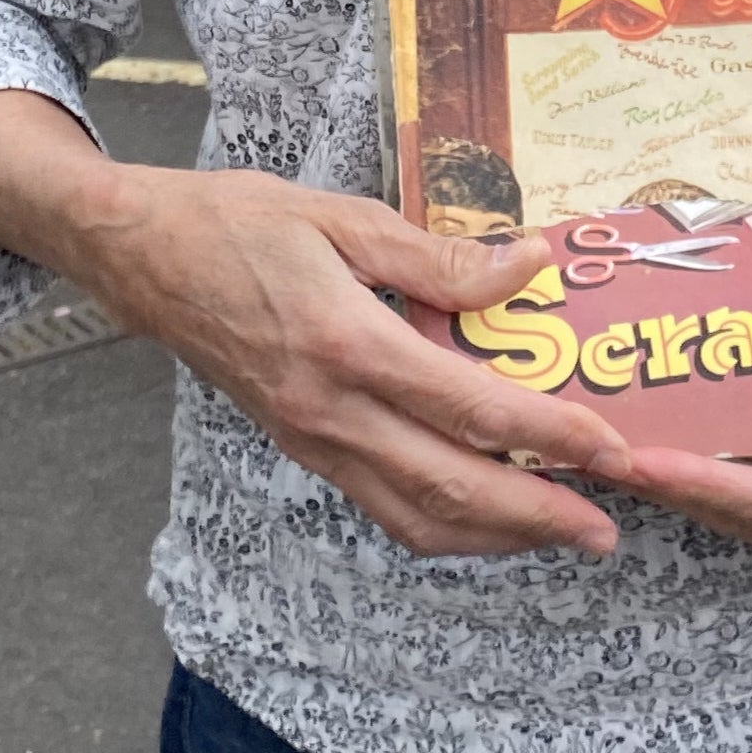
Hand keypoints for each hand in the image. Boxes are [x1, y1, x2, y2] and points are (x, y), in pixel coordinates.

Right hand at [0, 95, 631, 559]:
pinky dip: (443, 521)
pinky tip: (485, 509)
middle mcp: (331, 411)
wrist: (142, 257)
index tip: (609, 446)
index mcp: (346, 344)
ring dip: (495, 536)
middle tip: (606, 529)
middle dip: (537, 518)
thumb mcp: (342, 216)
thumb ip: (438, 255)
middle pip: (450, 489)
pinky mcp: (302, 448)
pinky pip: (383, 504)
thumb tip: (526, 266)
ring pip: (415, 517)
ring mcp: (312, 440)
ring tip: (560, 533)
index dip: (547, 435)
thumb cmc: (239, 222)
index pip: (467, 408)